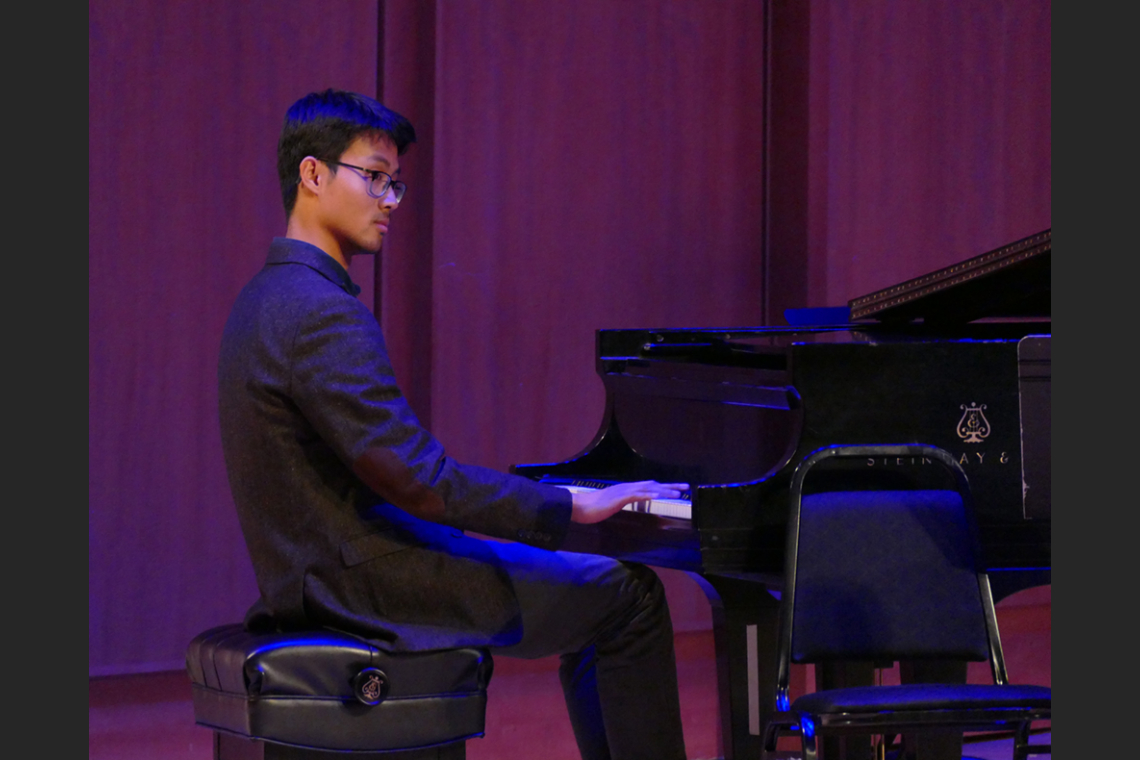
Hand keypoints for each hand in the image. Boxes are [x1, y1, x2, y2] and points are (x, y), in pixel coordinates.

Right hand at [570, 481, 689, 523]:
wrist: (579, 508)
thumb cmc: (593, 509)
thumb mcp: (612, 506)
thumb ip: (621, 503)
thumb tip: (629, 505)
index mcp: (626, 490)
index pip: (649, 487)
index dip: (664, 488)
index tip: (677, 490)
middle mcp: (628, 487)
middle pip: (653, 484)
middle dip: (670, 486)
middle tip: (686, 488)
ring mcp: (624, 491)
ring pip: (649, 488)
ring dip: (665, 490)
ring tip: (679, 494)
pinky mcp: (620, 497)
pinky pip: (638, 495)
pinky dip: (650, 494)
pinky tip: (660, 496)